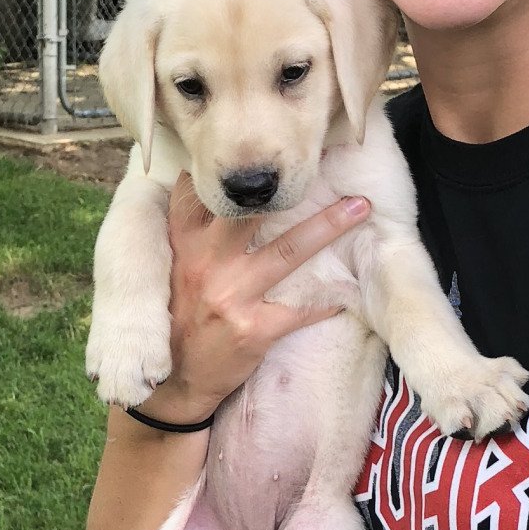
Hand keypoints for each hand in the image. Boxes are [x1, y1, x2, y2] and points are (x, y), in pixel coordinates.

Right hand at [150, 176, 369, 419]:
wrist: (172, 382)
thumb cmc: (176, 319)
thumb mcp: (169, 270)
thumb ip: (190, 233)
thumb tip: (215, 189)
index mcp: (183, 246)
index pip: (204, 192)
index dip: (235, 169)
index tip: (271, 147)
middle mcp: (206, 264)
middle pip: (255, 212)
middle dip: (291, 186)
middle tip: (325, 161)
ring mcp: (231, 297)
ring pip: (288, 251)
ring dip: (329, 227)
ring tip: (359, 208)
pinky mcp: (253, 330)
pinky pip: (300, 311)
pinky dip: (326, 303)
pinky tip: (347, 293)